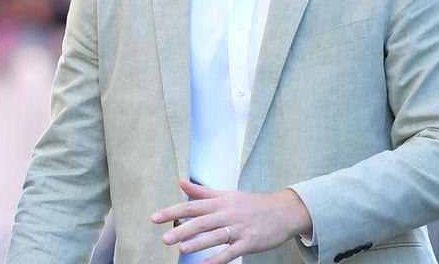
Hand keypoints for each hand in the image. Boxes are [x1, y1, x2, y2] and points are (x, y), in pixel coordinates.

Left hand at [150, 179, 312, 262]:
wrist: (283, 211)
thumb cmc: (252, 204)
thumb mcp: (227, 194)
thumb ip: (202, 191)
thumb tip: (181, 182)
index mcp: (220, 202)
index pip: (192, 205)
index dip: (172, 211)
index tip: (155, 217)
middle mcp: (227, 214)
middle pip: (201, 221)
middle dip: (182, 229)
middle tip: (164, 238)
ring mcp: (239, 229)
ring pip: (215, 236)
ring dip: (198, 243)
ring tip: (181, 249)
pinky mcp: (249, 242)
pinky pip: (231, 253)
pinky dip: (218, 260)